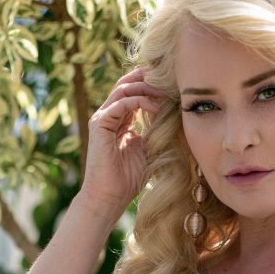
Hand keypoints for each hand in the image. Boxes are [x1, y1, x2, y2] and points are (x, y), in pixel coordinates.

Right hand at [79, 67, 168, 220]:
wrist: (109, 197)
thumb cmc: (129, 180)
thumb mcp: (148, 150)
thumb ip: (156, 132)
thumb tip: (174, 116)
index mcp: (120, 121)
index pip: (133, 93)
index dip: (150, 85)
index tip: (171, 84)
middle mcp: (109, 116)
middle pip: (126, 84)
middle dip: (147, 78)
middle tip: (167, 76)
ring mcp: (102, 119)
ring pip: (123, 89)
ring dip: (146, 87)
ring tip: (165, 91)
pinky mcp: (99, 124)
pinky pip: (121, 104)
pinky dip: (140, 101)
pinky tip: (156, 107)